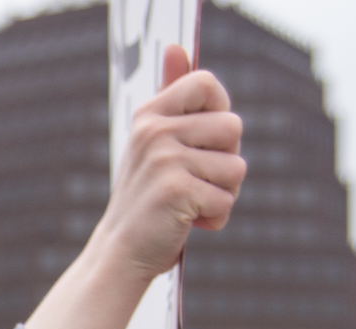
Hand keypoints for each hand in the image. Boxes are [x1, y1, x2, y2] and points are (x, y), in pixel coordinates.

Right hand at [100, 45, 246, 279]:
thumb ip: (171, 96)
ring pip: (236, 167)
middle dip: (226, 161)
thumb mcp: (154, 143)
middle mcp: (154, 131)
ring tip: (191, 205)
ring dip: (223, 193)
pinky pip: (227, 200)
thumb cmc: (145, 200)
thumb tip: (177, 46)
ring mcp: (165, 160)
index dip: (220, 111)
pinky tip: (188, 224)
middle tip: (195, 182)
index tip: (205, 140)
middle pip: (233, 127)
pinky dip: (215, 219)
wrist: (119, 254)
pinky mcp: (177, 191)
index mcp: (150, 114)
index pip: (207, 83)